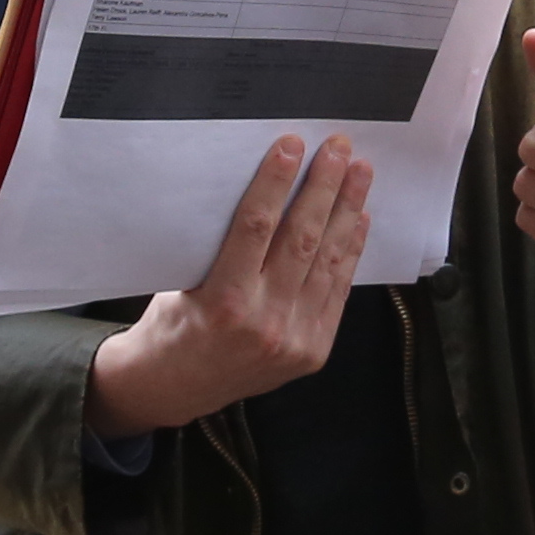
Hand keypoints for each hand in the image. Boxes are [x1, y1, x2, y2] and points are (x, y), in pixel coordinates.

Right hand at [88, 133, 373, 436]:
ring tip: (360, 173)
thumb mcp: (182, 281)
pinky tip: (358, 219)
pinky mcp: (313, 351)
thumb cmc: (174, 325)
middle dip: (324, 187)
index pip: (255, 227)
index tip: (292, 146)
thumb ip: (221, 246)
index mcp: (223, 301)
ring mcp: (293, 338)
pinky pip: (337, 291)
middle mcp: (264, 321)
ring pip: (326, 262)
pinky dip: (349, 252)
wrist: (177, 388)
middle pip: (300, 238)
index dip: (275, 182)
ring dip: (346, 211)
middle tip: (339, 148)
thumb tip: (261, 189)